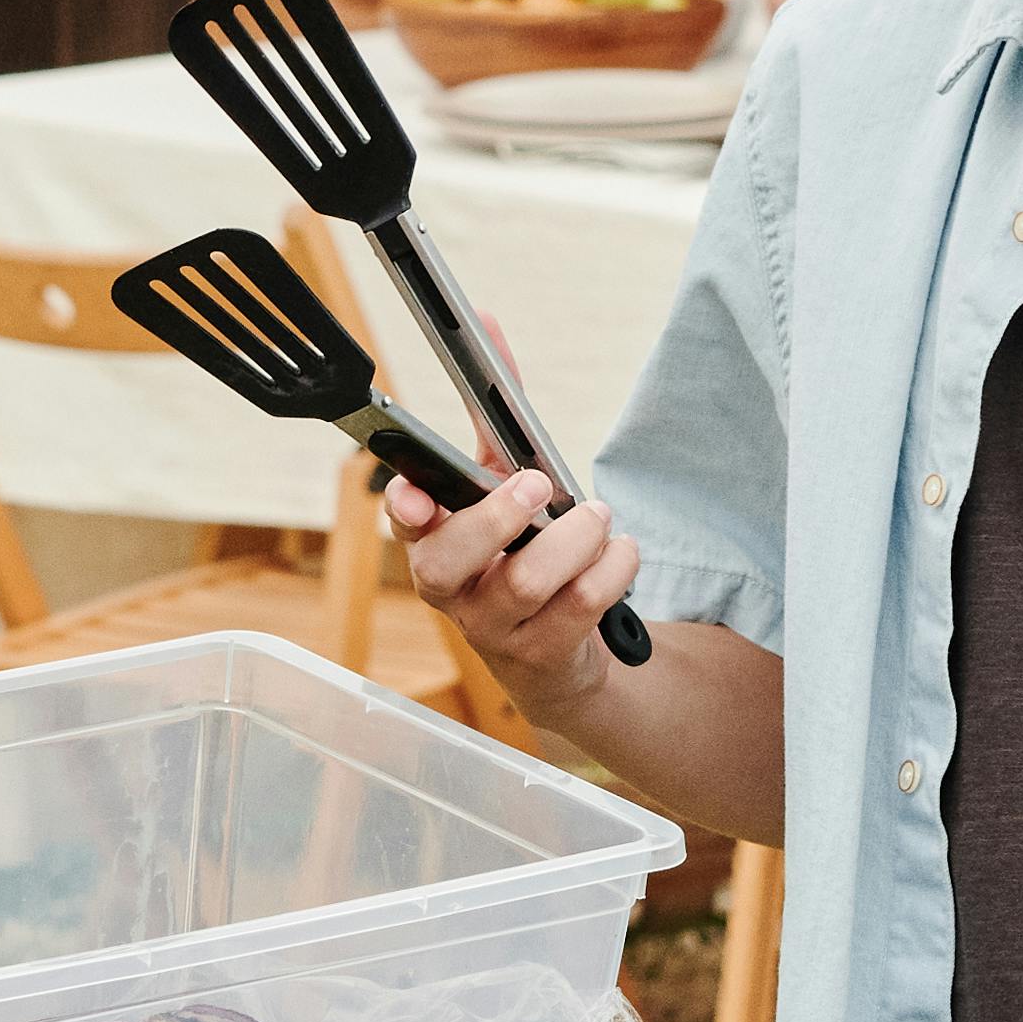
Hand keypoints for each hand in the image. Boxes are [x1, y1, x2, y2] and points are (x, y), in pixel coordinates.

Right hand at [385, 454, 644, 711]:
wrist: (552, 659)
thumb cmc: (524, 561)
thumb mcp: (507, 499)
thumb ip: (501, 435)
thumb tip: (505, 362)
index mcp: (436, 543)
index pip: (403, 522)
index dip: (403, 507)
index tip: (419, 496)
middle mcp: (452, 590)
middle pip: (446, 561)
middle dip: (494, 518)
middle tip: (538, 484)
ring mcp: (492, 628)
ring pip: (525, 582)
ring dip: (574, 537)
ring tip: (597, 515)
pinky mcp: (539, 653)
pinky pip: (579, 603)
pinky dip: (612, 566)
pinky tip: (619, 551)